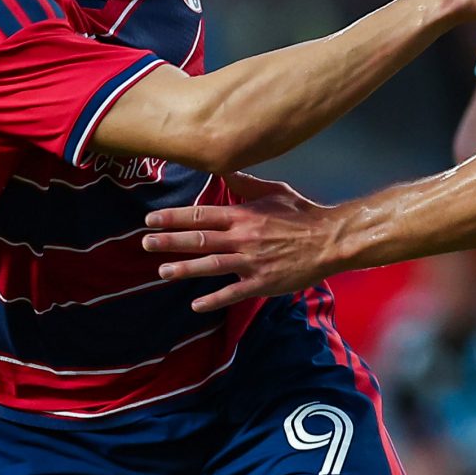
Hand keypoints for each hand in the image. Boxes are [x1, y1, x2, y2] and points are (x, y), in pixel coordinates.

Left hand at [141, 174, 339, 311]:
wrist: (331, 240)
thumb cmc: (303, 215)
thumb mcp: (274, 191)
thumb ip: (245, 184)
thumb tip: (223, 169)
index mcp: (243, 215)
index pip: (201, 215)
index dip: (173, 217)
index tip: (151, 219)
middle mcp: (242, 238)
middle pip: (199, 238)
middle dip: (169, 240)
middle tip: (145, 242)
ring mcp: (251, 262)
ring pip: (211, 265)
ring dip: (184, 268)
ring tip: (162, 271)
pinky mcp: (262, 283)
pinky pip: (233, 293)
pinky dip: (213, 300)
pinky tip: (195, 305)